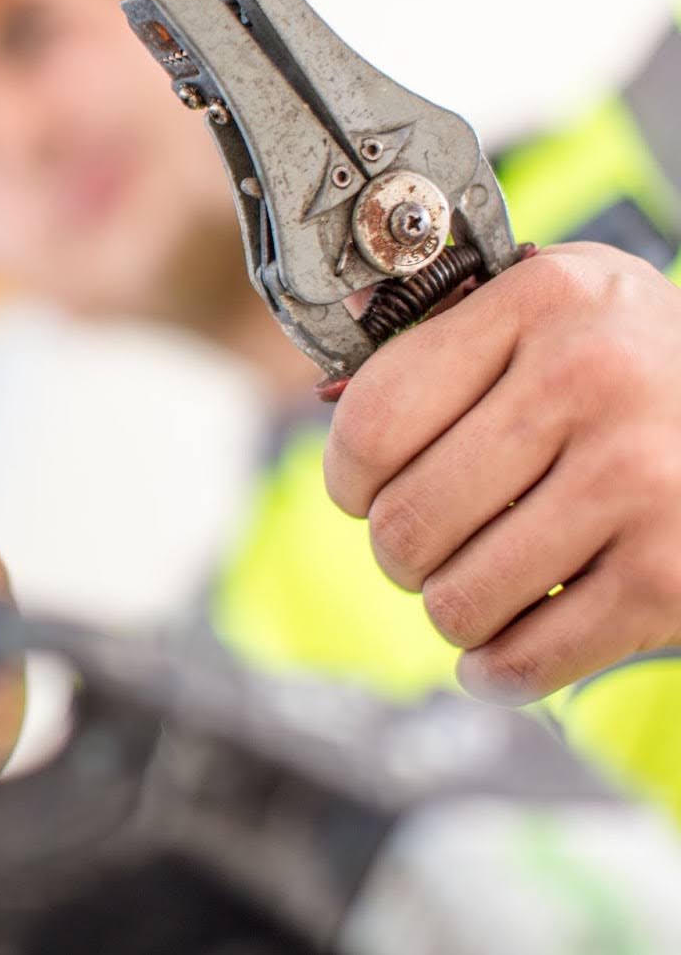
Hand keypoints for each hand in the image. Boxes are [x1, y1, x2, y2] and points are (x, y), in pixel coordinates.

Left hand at [325, 243, 680, 704]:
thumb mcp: (551, 312)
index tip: (362, 492)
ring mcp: (640, 477)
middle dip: (400, 552)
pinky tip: (502, 651)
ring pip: (456, 600)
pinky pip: (528, 657)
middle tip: (430, 545)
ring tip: (480, 584)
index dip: (346, 479)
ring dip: (452, 610)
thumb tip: (326, 402)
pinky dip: (499, 671)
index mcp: (542, 299)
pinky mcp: (672, 573)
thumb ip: (442, 343)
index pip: (372, 421)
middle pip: (405, 521)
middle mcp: (592, 377)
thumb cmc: (635, 363)